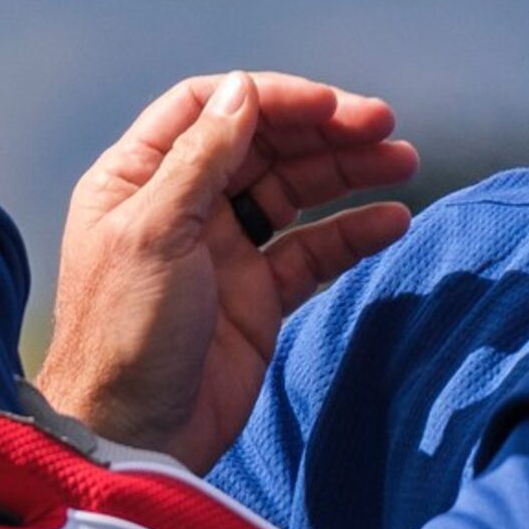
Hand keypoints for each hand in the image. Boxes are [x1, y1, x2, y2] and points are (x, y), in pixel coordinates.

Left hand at [37, 71, 416, 470]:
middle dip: (323, 131)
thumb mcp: (155, 234)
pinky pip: (314, 251)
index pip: (211, 110)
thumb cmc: (124, 335)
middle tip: (385, 126)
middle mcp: (183, 206)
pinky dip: (353, 233)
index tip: (329, 105)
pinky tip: (391, 221)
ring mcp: (224, 250)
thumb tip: (242, 90)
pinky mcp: (258, 297)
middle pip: (262, 145)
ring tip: (404, 161)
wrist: (132, 438)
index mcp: (139, 179)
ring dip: (348, 172)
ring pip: (295, 192)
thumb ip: (200, 160)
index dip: (272, 98)